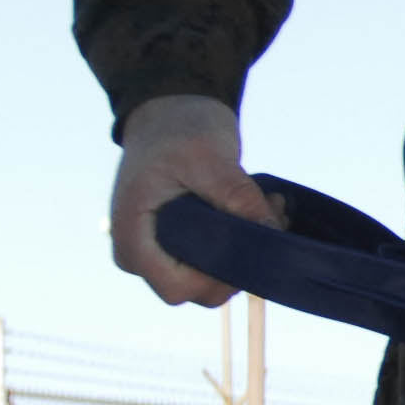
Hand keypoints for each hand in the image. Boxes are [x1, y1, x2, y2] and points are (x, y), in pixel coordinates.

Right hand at [112, 95, 280, 306]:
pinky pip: (217, 262)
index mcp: (132, 237)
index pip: (179, 288)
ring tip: (269, 204)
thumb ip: (238, 197)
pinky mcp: (180, 247)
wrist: (168, 114)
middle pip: (201, 289)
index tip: (254, 242)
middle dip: (244, 260)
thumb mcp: (210, 157)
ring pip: (214, 278)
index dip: (220, 278)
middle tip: (272, 213)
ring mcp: (159, 253)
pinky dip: (245, 242)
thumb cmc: (178, 130)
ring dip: (250, 249)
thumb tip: (272, 234)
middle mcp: (140, 255)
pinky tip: (262, 208)